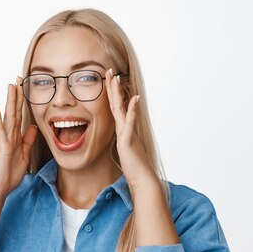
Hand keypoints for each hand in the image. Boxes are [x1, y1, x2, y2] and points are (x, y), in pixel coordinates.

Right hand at [0, 76, 37, 198]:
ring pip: (8, 117)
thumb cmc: (9, 175)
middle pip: (14, 112)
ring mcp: (5, 140)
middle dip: (17, 95)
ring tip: (10, 85)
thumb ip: (28, 141)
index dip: (23, 102)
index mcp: (16, 138)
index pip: (20, 116)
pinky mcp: (2, 147)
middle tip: (18, 78)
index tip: (24, 88)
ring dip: (9, 101)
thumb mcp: (25, 155)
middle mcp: (9, 136)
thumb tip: (32, 127)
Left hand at [105, 68, 157, 193]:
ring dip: (119, 93)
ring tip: (117, 78)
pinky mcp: (128, 141)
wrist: (143, 180)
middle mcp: (126, 129)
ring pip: (122, 109)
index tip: (108, 81)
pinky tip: (133, 99)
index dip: (112, 95)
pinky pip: (129, 123)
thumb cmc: (134, 168)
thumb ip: (123, 142)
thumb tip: (120, 138)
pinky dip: (131, 110)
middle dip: (113, 87)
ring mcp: (128, 133)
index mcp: (123, 130)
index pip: (116, 109)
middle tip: (110, 71)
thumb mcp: (124, 152)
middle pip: (118, 104)